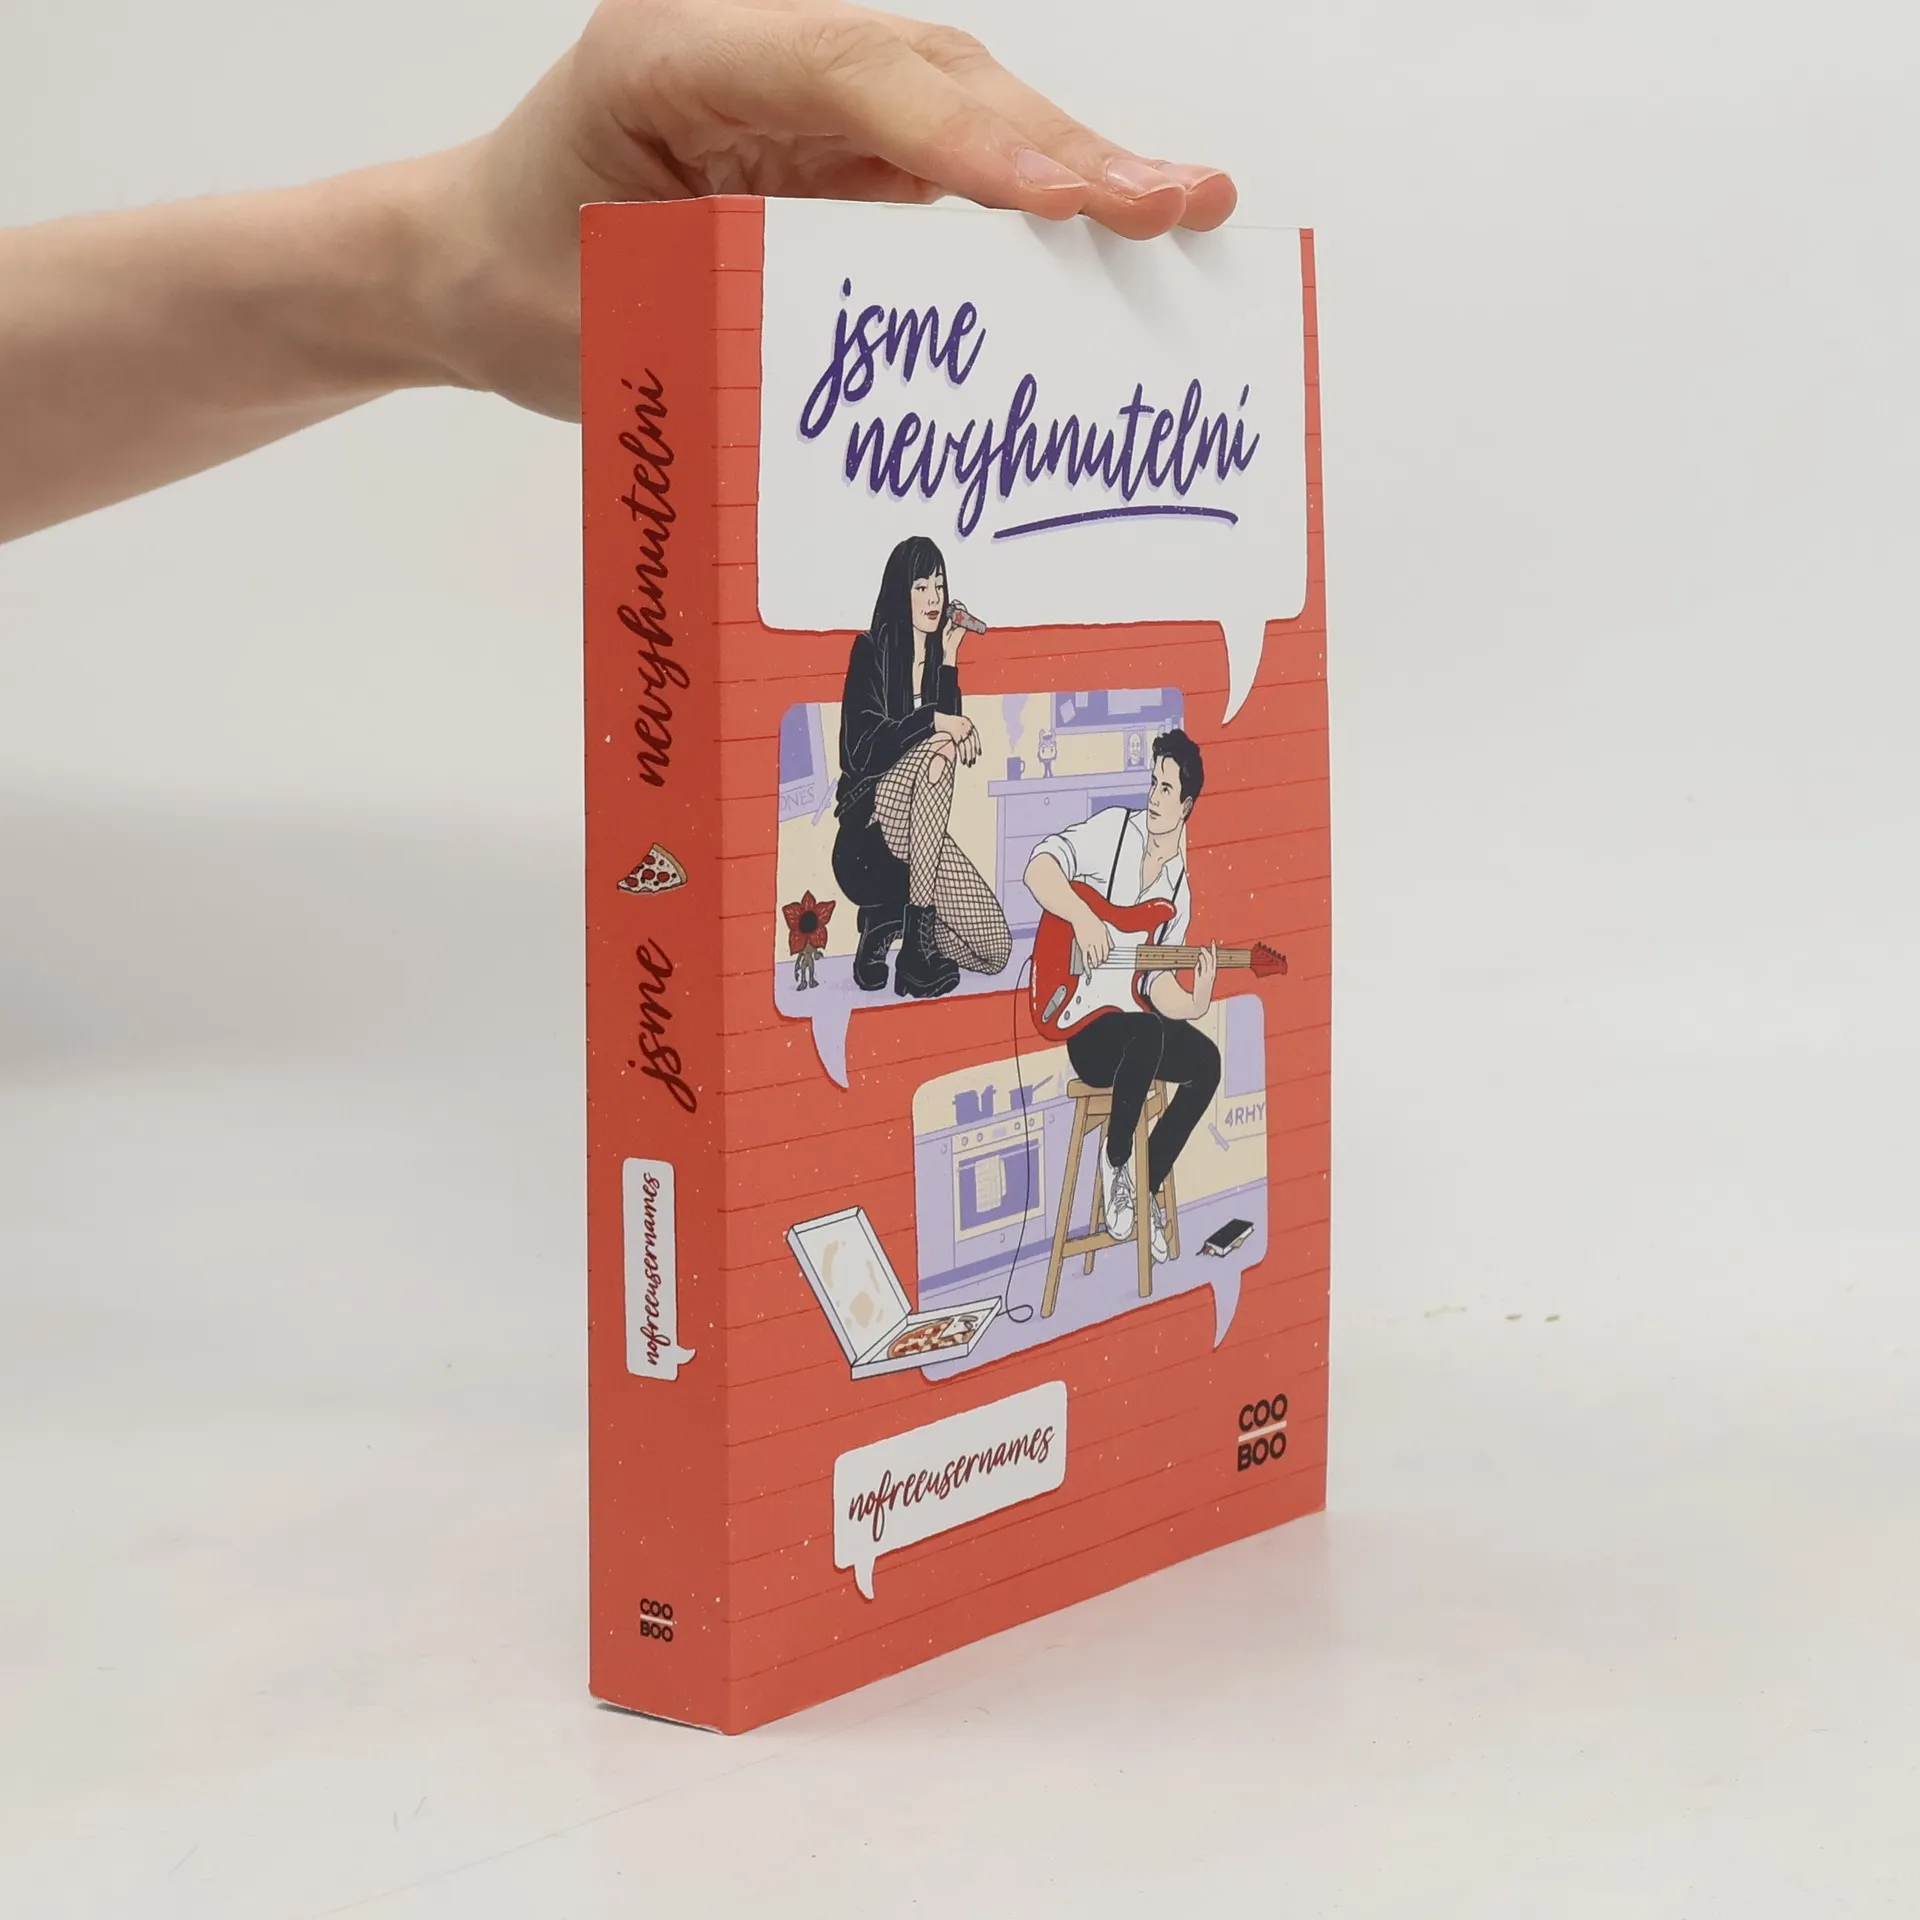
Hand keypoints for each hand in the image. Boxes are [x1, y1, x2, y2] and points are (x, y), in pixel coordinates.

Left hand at [426, 0, 1237, 416]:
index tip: (1067, 202)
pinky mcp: (829, 134)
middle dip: (1061, 146)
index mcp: (674, 54)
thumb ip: (744, 328)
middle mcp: (749, 46)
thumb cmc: (520, 286)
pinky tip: (1105, 224)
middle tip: (1178, 204)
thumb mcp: (613, 322)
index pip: (852, 78)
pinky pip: (944, 152)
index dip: (971, 142)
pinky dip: (1025, 193)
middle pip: (934, 77)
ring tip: (1180, 209)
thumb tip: (899, 391)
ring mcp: (797, 83)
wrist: (469, 262)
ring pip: (959, 104)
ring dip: (1069, 164)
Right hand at [932, 710, 979, 764]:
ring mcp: (961, 729)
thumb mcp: (953, 724)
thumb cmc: (941, 722)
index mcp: (966, 722)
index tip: (979, 753)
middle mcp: (966, 725)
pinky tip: (963, 761)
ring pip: (968, 745)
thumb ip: (958, 731)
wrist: (932, 716)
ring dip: (969, 756)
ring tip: (968, 764)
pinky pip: (961, 746)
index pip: (975, 736)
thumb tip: (960, 741)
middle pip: (972, 742)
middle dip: (973, 753)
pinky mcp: (956, 733)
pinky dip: (963, 754)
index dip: (977, 745)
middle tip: (973, 762)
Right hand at [1073, 907, 1112, 970]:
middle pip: (1101, 955)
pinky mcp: (1083, 946)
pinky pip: (1085, 959)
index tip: (1105, 959)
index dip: (1106, 956)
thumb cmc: (1091, 919)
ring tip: (1095, 964)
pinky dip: (1087, 966)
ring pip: (1095, 958)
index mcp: (1104, 937)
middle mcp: (1098, 941)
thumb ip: (1109, 938)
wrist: (1081, 916)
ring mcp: (1090, 944)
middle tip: (1100, 962)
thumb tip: (1112, 947)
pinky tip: (1089, 971)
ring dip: (1095, 963)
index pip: (1107, 950)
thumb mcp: (1104, 927)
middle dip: (1101, 960)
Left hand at [1191, 942, 1217, 1013]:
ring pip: (1206, 964)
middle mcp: (1211, 975)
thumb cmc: (1202, 992)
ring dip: (1203, 956)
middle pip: (1211, 960)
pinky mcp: (1201, 981)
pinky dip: (1199, 965)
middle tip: (1203, 946)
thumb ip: (1200, 971)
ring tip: (1200, 951)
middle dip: (1208, 952)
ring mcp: (1206, 978)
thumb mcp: (1203, 980)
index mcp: (1213, 974)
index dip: (1214, 951)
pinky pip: (1200, 971)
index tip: (1213, 943)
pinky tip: (1197, 962)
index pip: (1215, 959)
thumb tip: (1197, 963)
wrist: (1201, 1003)